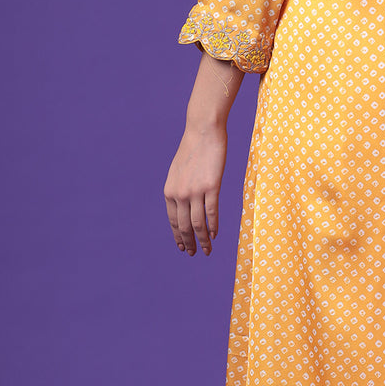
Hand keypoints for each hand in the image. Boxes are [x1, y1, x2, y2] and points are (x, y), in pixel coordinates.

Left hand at [164, 123, 226, 255]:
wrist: (203, 132)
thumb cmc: (193, 150)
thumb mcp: (178, 172)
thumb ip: (179, 189)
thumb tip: (184, 205)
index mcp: (169, 192)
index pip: (173, 221)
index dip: (178, 237)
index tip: (183, 247)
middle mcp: (180, 194)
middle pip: (185, 226)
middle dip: (190, 243)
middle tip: (195, 254)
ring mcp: (195, 191)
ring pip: (198, 224)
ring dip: (203, 240)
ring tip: (208, 250)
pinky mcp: (211, 187)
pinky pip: (212, 212)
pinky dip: (213, 226)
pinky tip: (215, 235)